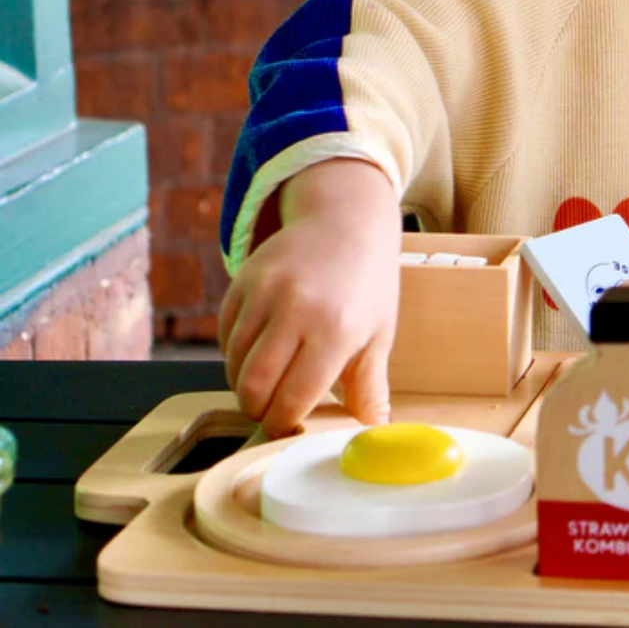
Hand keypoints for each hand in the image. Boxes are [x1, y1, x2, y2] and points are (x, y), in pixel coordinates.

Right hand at [218, 159, 400, 438]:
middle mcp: (296, 308)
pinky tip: (258, 350)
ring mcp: (265, 291)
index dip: (284, 424)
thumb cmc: (367, 284)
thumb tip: (372, 432)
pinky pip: (224, 335)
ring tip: (268, 380)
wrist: (345, 222)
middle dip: (258, 409)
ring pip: (233, 363)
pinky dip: (234, 353)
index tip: (288, 429)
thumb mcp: (378, 334)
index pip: (292, 399)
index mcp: (335, 329)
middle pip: (253, 387)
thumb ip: (369, 388)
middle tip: (273, 410)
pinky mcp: (242, 279)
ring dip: (244, 383)